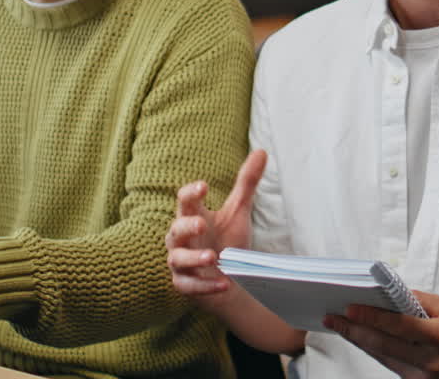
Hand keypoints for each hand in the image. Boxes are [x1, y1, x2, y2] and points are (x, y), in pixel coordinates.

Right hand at [166, 149, 266, 298]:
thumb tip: (262, 151)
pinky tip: (224, 284)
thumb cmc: (228, 240)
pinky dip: (206, 286)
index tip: (203, 186)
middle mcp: (182, 239)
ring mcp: (181, 263)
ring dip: (194, 259)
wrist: (229, 278)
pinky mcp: (185, 285)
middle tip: (203, 225)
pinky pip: (190, 286)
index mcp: (193, 217)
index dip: (191, 193)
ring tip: (213, 258)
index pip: (185, 201)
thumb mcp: (238, 211)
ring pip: (178, 259)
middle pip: (176, 230)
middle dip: (187, 227)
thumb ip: (246, 183)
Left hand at [324, 291, 438, 377]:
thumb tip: (392, 292)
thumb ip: (421, 301)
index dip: (369, 317)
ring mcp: (426, 378)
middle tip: (332, 318)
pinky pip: (394, 367)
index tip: (348, 307)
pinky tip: (364, 341)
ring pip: (384, 358)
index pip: (396, 326)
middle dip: (354, 330)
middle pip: (382, 345)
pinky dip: (378, 353)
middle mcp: (430, 361)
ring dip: (361, 342)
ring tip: (342, 327)